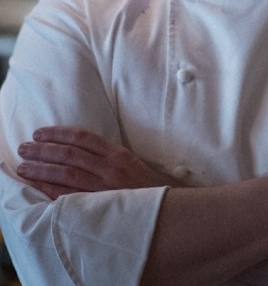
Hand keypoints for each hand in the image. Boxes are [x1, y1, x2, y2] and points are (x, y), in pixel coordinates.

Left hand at [17, 126, 180, 199]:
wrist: (171, 207)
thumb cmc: (153, 186)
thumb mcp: (135, 163)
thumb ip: (112, 157)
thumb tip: (85, 152)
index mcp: (119, 154)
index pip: (83, 138)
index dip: (59, 133)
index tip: (41, 132)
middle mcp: (110, 168)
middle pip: (69, 155)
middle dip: (44, 150)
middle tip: (25, 147)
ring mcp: (104, 187)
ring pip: (65, 174)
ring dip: (41, 169)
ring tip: (24, 166)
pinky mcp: (100, 204)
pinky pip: (70, 196)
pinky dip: (51, 190)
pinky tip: (38, 185)